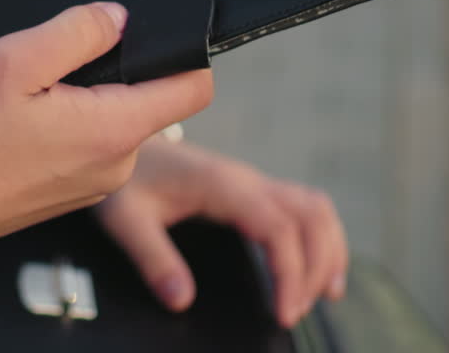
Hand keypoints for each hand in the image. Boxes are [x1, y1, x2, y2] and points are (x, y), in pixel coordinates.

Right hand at [0, 3, 214, 263]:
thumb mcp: (15, 59)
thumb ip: (79, 31)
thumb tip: (118, 19)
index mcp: (113, 130)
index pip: (194, 88)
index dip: (179, 51)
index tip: (143, 36)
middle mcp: (114, 166)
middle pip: (145, 101)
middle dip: (107, 74)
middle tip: (43, 71)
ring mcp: (90, 186)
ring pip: (108, 122)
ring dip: (76, 101)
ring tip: (19, 103)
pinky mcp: (65, 195)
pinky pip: (82, 147)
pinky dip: (58, 128)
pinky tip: (12, 128)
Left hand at [95, 139, 347, 327]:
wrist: (120, 137)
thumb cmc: (125, 178)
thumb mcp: (125, 219)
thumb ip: (152, 258)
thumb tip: (181, 300)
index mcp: (222, 184)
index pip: (278, 228)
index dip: (291, 272)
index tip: (284, 312)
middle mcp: (246, 179)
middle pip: (311, 216)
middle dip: (316, 266)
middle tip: (295, 311)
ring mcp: (252, 181)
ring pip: (314, 208)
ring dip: (328, 249)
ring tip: (323, 295)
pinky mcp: (250, 189)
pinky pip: (302, 207)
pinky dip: (320, 237)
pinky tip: (316, 268)